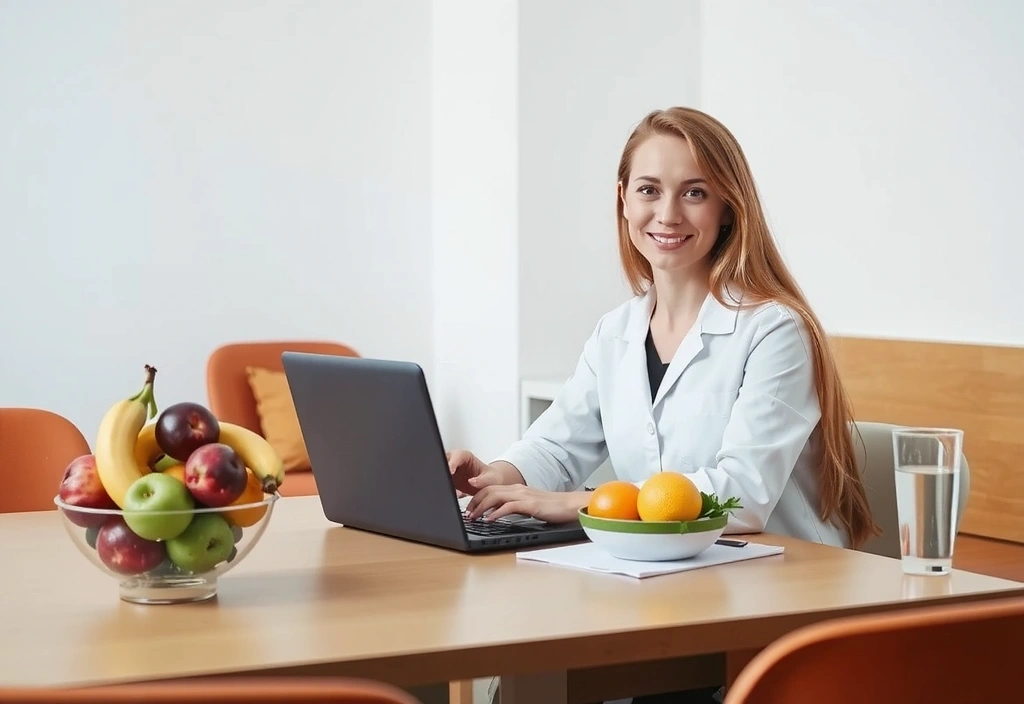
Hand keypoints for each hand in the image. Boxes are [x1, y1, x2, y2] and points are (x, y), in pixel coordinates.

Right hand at [446, 449, 516, 496]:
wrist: (490, 486)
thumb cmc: (491, 478)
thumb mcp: (491, 479)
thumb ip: (483, 480)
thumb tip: (472, 481)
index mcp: (465, 456)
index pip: (455, 456)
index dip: (452, 462)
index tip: (451, 471)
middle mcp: (455, 462)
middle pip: (444, 463)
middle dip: (444, 472)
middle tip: (447, 483)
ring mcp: (450, 472)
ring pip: (441, 474)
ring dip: (444, 483)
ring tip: (452, 491)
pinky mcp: (448, 482)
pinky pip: (443, 485)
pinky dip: (445, 490)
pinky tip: (454, 495)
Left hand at [465, 485, 589, 523]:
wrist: (571, 505)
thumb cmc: (553, 508)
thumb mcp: (529, 506)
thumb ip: (515, 506)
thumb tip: (498, 513)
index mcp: (517, 489)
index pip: (491, 488)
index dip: (477, 497)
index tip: (469, 507)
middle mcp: (518, 489)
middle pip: (489, 490)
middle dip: (474, 501)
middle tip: (467, 514)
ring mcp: (523, 495)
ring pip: (495, 496)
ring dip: (481, 507)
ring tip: (474, 517)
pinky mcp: (530, 504)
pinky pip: (508, 506)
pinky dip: (496, 513)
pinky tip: (490, 519)